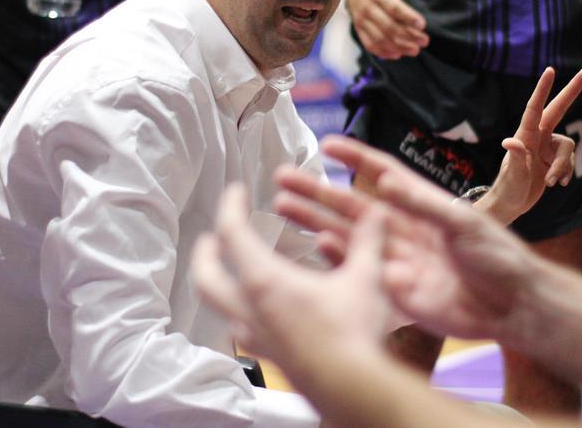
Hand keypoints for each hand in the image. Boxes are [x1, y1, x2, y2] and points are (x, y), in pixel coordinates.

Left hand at [193, 184, 391, 378]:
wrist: (353, 388)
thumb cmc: (353, 332)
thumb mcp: (365, 278)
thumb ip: (368, 242)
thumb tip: (376, 213)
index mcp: (264, 281)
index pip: (232, 234)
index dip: (231, 207)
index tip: (237, 192)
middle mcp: (250, 309)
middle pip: (207, 277)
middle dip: (205, 254)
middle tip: (210, 238)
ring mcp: (257, 336)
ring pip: (221, 307)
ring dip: (220, 285)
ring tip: (232, 275)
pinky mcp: (270, 356)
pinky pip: (244, 330)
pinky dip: (242, 314)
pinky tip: (259, 314)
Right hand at [275, 137, 539, 342]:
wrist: (513, 306)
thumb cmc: (498, 256)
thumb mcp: (463, 222)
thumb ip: (422, 204)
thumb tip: (384, 182)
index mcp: (421, 204)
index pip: (381, 173)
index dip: (354, 158)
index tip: (326, 144)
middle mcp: (402, 228)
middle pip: (350, 205)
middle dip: (316, 191)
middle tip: (283, 177)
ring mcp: (394, 259)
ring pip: (346, 236)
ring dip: (315, 220)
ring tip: (282, 206)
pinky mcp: (393, 290)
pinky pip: (358, 271)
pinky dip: (336, 258)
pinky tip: (315, 244)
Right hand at [345, 0, 439, 58]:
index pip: (394, 8)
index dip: (409, 17)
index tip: (423, 25)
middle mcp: (368, 7)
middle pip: (389, 26)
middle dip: (408, 36)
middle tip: (425, 41)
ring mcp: (362, 19)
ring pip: (380, 38)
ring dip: (398, 47)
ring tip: (415, 50)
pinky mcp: (358, 27)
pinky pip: (369, 44)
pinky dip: (383, 52)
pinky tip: (398, 54)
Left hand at [475, 67, 581, 223]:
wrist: (511, 204)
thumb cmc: (508, 189)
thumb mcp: (513, 176)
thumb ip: (514, 158)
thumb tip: (509, 141)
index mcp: (525, 136)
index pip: (535, 108)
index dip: (543, 89)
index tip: (550, 70)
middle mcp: (537, 137)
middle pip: (558, 110)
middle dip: (571, 91)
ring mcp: (546, 147)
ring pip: (568, 147)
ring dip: (563, 166)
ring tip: (551, 183)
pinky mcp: (553, 159)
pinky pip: (569, 160)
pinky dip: (566, 172)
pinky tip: (557, 184)